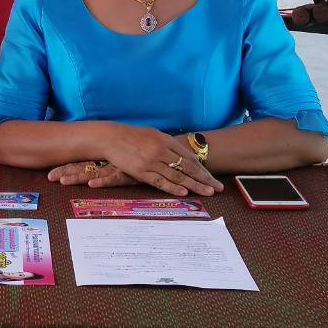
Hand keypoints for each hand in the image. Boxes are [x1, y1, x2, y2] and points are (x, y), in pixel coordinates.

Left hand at [47, 161, 137, 188]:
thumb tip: (96, 167)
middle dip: (65, 171)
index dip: (65, 165)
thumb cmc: (144, 155)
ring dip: (77, 177)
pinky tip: (92, 184)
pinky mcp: (130, 174)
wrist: (166, 150)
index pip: (81, 161)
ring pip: (93, 172)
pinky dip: (102, 181)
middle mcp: (108, 160)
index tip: (49, 171)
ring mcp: (118, 167)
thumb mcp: (125, 159)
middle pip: (82, 166)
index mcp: (105, 157)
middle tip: (49, 178)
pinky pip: (113, 178)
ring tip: (62, 182)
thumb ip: (112, 163)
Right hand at [96, 126, 223, 196]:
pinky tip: (184, 192)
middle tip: (218, 188)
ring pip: (177, 176)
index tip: (212, 177)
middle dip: (204, 178)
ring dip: (194, 185)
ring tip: (207, 192)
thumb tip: (181, 155)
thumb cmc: (131, 136)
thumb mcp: (152, 135)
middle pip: (187, 167)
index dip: (202, 169)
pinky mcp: (140, 171)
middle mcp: (161, 150)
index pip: (188, 157)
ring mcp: (151, 161)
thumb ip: (167, 144)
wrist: (109, 137)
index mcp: (165, 140)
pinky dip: (173, 188)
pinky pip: (160, 181)